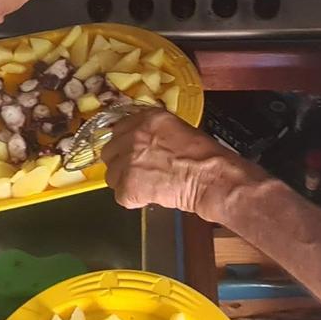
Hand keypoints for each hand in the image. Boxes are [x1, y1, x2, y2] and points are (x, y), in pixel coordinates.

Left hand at [101, 109, 263, 218]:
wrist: (210, 177)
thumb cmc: (204, 156)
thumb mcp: (177, 129)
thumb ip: (154, 131)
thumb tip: (141, 141)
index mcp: (147, 119)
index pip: (119, 129)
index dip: (124, 144)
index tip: (129, 152)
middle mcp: (133, 136)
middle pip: (109, 152)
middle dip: (121, 163)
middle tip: (138, 172)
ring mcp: (128, 161)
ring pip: (111, 176)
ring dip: (125, 183)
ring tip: (146, 186)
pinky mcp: (129, 185)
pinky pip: (121, 196)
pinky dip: (134, 200)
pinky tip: (150, 197)